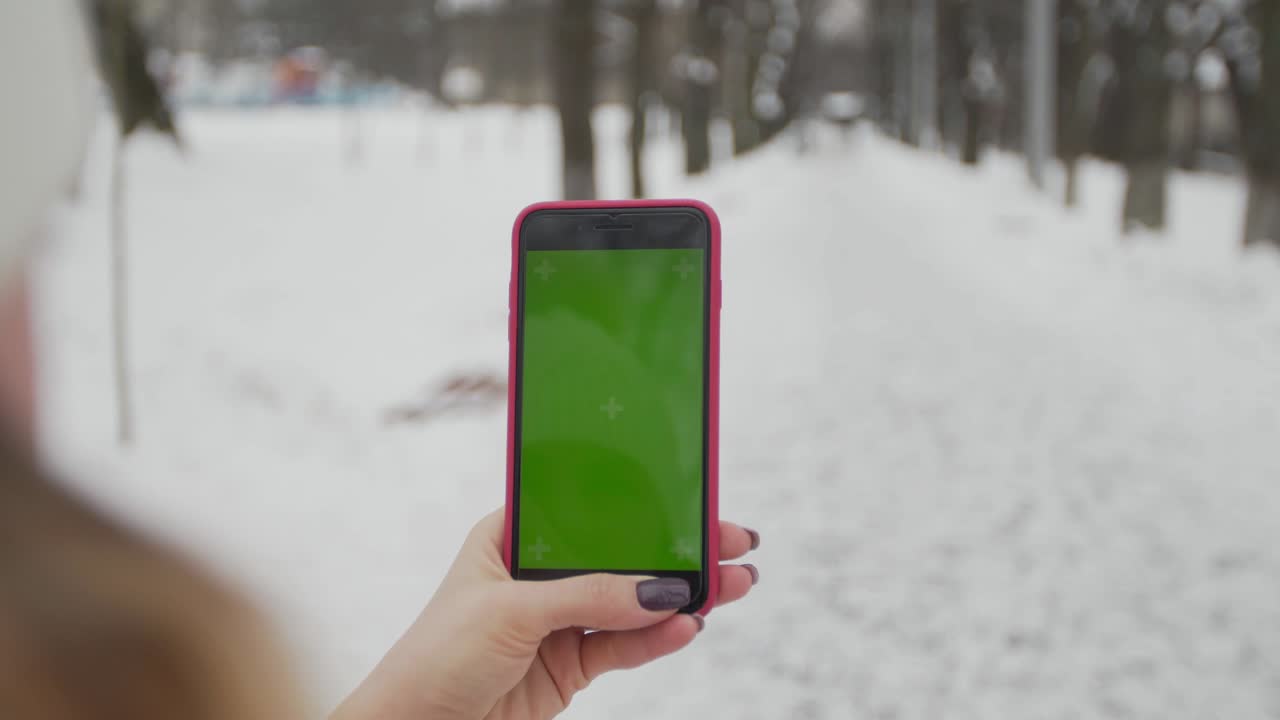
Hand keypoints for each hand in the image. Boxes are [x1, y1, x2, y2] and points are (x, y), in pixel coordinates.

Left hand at [332, 510, 759, 719]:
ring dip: (680, 595)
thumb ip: (587, 597)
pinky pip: (624, 645)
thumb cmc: (436, 655)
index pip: (587, 508)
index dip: (639, 502)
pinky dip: (657, 638)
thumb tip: (658, 590)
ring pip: (632, 601)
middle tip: (733, 543)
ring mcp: (560, 620)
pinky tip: (688, 626)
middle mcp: (540, 572)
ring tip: (733, 586)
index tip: (690, 497)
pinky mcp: (572, 664)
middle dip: (676, 550)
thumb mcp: (510, 612)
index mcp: (512, 535)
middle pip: (621, 554)